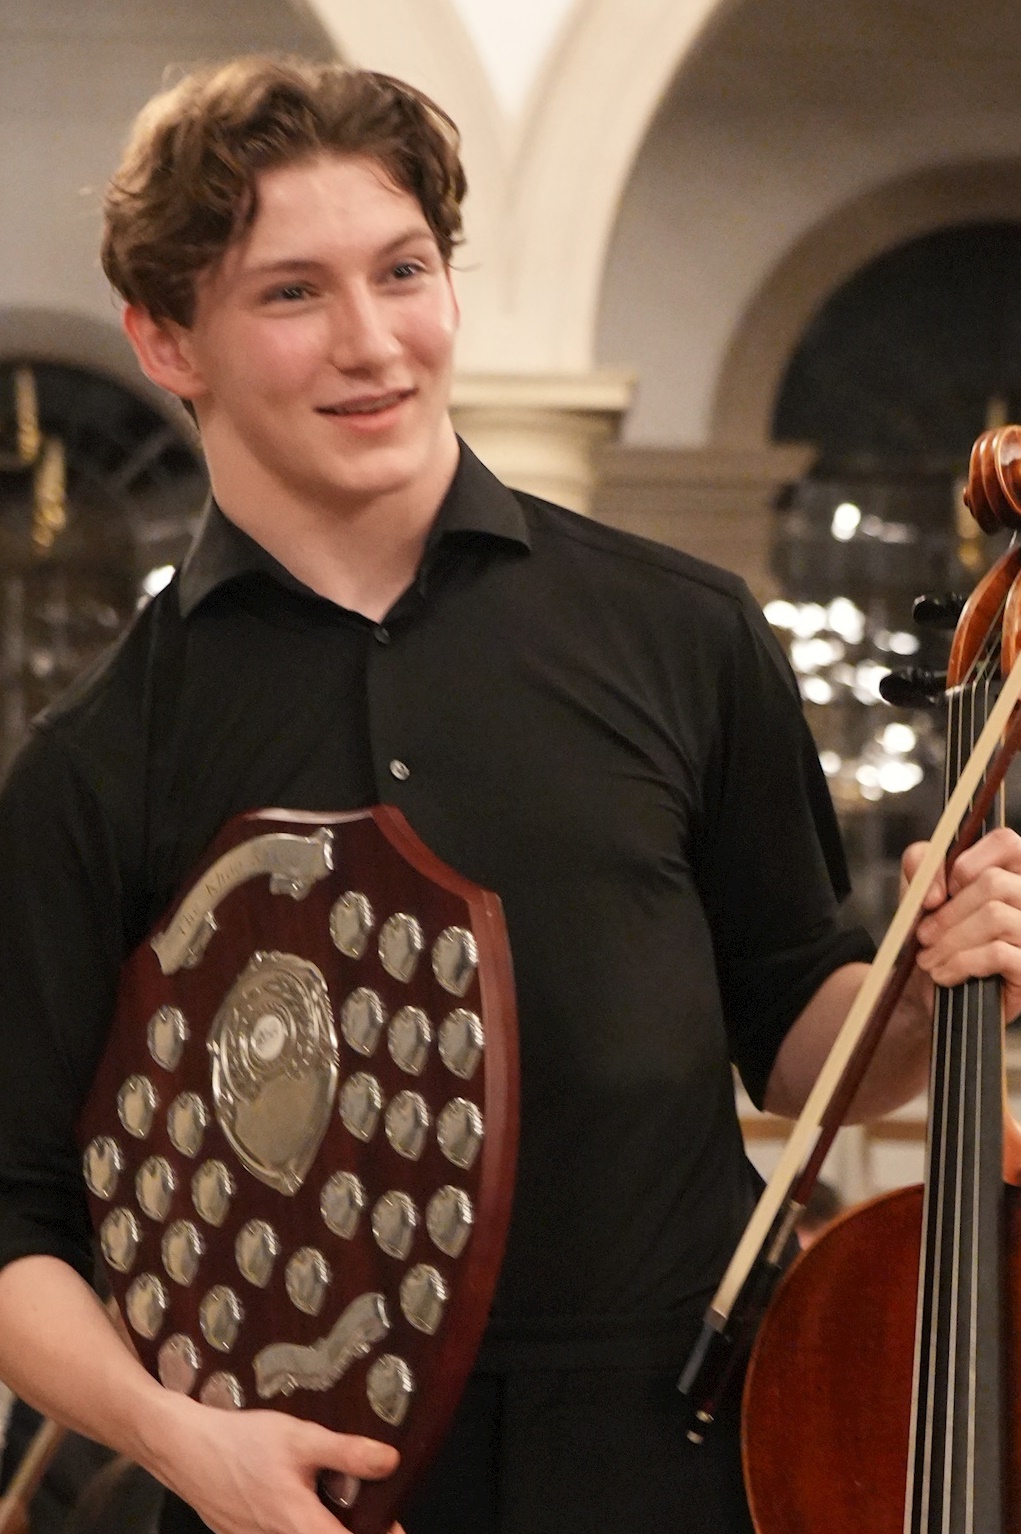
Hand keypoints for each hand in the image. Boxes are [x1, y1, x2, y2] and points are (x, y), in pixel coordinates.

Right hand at [159, 1400, 401, 1533]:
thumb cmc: (243, 1441)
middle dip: (354, 1528)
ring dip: (324, 1524)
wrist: (184, 1448)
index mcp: (298, 1523)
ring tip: (339, 1503)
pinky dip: (300, 1522)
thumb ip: (346, 1452)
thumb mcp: (301, 1437)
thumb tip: (390, 1462)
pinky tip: (302, 1498)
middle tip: (375, 1514)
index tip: (396, 1528)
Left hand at [902, 825, 1020, 1021]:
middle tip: (923, 934)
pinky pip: (999, 953)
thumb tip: (936, 891)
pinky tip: (945, 975)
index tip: (940, 892)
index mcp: (1013, 871)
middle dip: (948, 912)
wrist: (933, 989)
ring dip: (950, 940)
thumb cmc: (934, 931)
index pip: (1006, 841)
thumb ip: (921, 863)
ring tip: (928, 959)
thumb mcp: (918, 889)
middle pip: (994, 882)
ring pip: (995, 916)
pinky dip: (961, 963)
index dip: (967, 863)